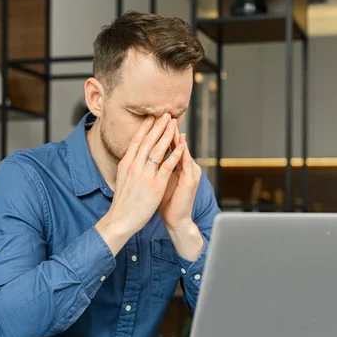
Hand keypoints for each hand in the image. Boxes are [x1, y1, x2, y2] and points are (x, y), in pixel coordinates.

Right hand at [96, 113, 183, 255]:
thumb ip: (128, 167)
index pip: (137, 141)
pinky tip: (181, 146)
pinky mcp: (155, 185)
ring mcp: (144, 175)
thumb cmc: (122, 202)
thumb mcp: (122, 179)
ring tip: (174, 124)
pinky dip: (174, 154)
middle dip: (158, 126)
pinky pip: (166, 166)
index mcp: (126, 164)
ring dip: (167, 135)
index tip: (152, 117)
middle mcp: (134, 166)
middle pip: (147, 141)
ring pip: (157, 150)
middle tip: (166, 114)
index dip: (145, 127)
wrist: (121, 219)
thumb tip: (132, 157)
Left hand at [158, 129, 204, 260]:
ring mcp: (190, 173)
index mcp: (177, 167)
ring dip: (177, 137)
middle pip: (176, 144)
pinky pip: (186, 163)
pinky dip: (182, 153)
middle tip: (162, 115)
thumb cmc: (166, 203)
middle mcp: (186, 167)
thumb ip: (156, 169)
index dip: (160, 134)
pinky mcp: (191, 180)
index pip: (168, 146)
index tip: (152, 121)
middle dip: (168, 130)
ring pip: (183, 150)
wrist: (177, 221)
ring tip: (171, 123)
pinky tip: (180, 143)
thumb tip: (145, 158)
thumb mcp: (159, 182)